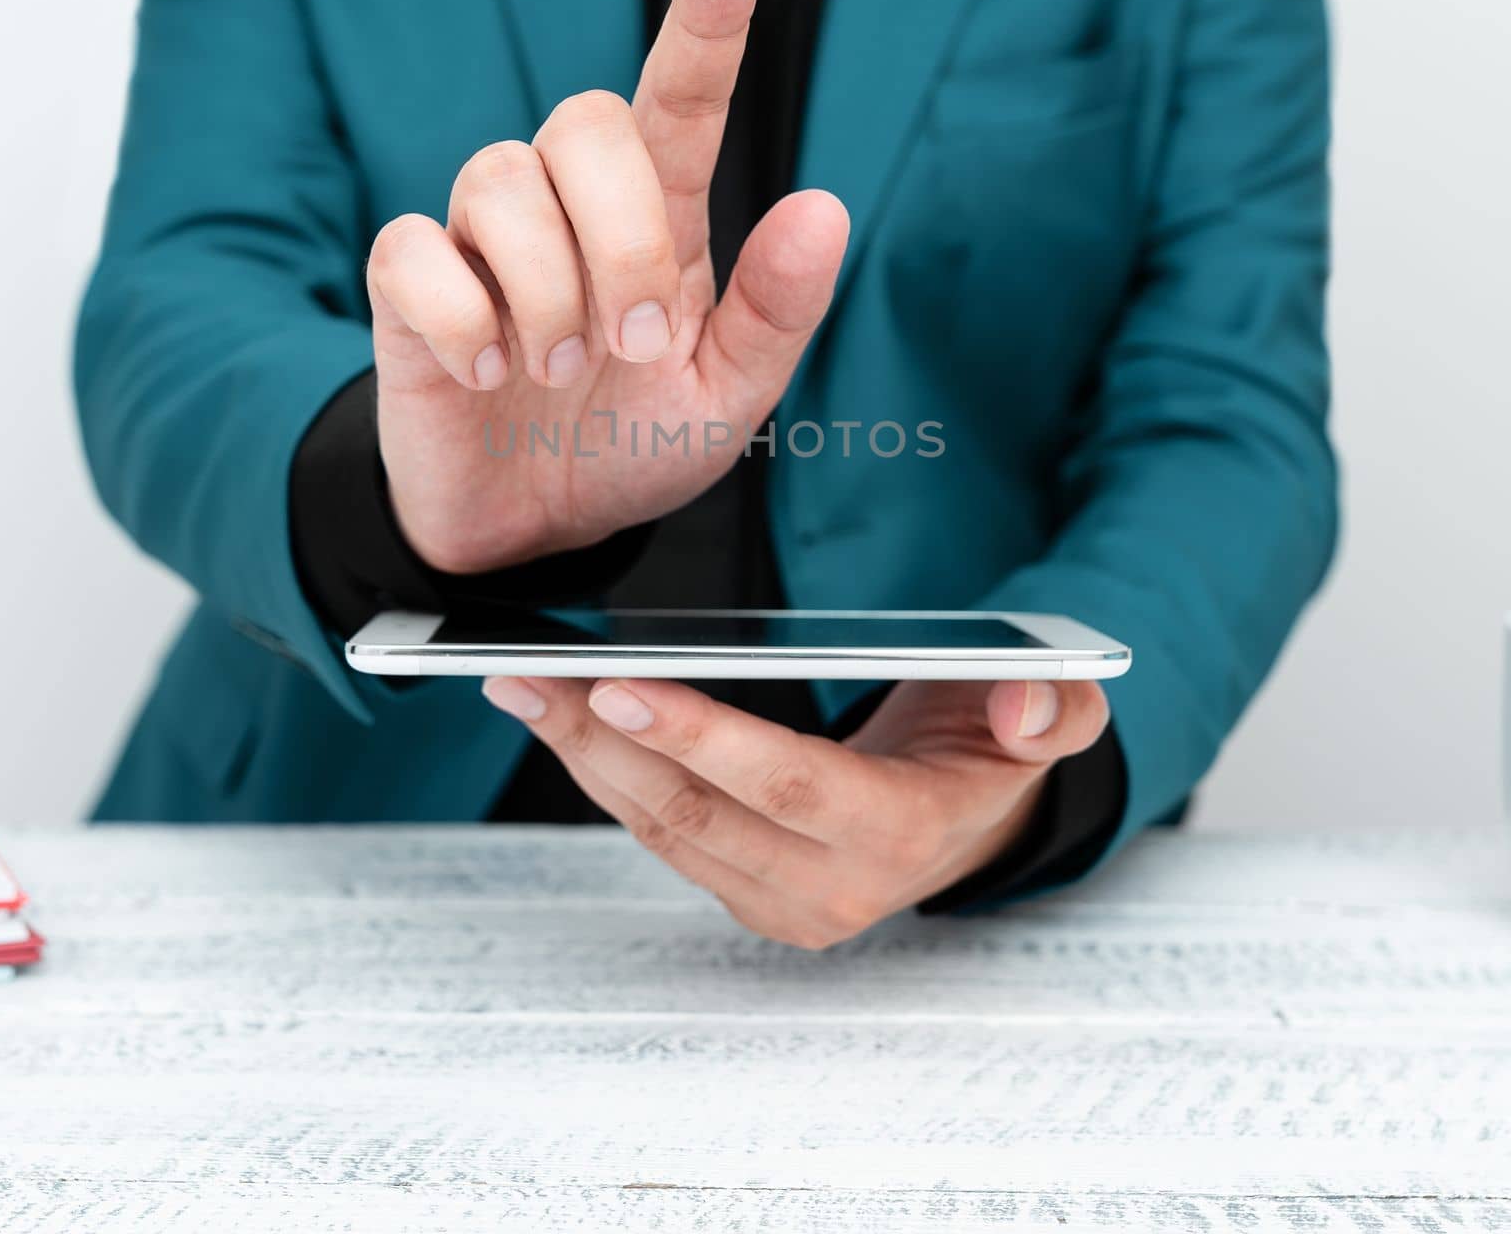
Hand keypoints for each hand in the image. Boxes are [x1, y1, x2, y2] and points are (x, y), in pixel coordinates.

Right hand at [366, 0, 849, 574]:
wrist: (530, 524)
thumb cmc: (630, 443)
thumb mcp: (723, 401)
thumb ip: (774, 315)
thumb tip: (823, 207)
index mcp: (659, 223)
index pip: (680, 100)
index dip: (704, 23)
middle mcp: (569, 209)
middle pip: (582, 121)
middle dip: (618, 234)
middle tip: (633, 344)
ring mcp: (482, 241)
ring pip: (498, 178)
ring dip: (545, 291)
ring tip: (554, 373)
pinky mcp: (407, 284)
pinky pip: (410, 249)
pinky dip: (458, 319)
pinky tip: (484, 375)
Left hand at [481, 673, 1110, 948]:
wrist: (967, 820)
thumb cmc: (989, 751)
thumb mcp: (1045, 720)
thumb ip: (1054, 710)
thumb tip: (1028, 704)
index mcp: (902, 835)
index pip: (787, 784)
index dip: (700, 738)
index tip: (617, 685)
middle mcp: (832, 888)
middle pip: (697, 813)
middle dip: (602, 741)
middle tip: (526, 674)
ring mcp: (780, 903)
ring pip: (663, 830)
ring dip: (584, 758)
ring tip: (523, 686)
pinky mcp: (745, 895)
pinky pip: (663, 837)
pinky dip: (607, 777)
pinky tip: (565, 721)